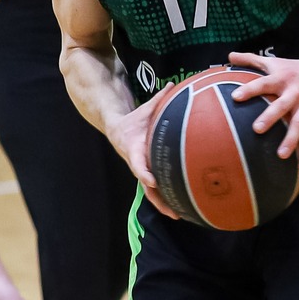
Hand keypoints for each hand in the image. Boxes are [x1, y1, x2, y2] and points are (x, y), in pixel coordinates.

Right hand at [105, 90, 179, 218]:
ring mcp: (141, 170)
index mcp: (133, 149)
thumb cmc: (133, 120)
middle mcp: (137, 163)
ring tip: (179, 215)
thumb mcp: (144, 109)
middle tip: (173, 211)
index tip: (153, 181)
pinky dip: (165, 197)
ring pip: (151, 191)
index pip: (137, 163)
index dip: (144, 173)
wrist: (117, 130)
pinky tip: (180, 206)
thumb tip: (171, 84)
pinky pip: (156, 188)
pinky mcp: (147, 173)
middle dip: (158, 199)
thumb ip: (159, 99)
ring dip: (163, 204)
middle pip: (146, 185)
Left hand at [228, 51, 298, 174]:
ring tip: (281, 155)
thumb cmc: (295, 68)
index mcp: (282, 79)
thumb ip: (251, 59)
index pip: (263, 83)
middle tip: (257, 129)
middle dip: (271, 117)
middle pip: (282, 106)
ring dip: (291, 140)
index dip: (250, 90)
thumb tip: (229, 55)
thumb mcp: (274, 62)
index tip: (235, 97)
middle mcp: (294, 93)